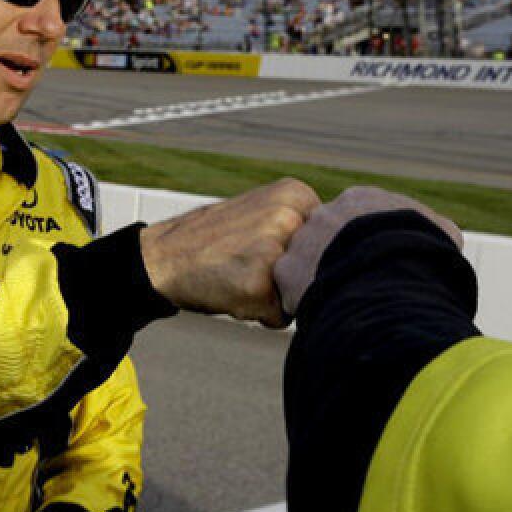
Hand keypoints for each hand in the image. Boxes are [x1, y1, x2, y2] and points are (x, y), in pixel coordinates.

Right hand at [140, 178, 318, 327]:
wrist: (162, 257)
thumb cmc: (217, 242)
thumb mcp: (266, 212)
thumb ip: (305, 227)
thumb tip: (349, 258)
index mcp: (297, 193)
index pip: (328, 242)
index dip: (299, 255)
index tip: (266, 246)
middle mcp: (290, 216)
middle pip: (318, 268)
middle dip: (291, 278)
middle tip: (250, 262)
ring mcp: (274, 250)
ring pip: (301, 293)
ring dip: (276, 297)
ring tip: (241, 276)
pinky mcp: (258, 284)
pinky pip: (280, 317)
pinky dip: (260, 314)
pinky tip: (232, 291)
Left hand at [274, 185, 462, 316]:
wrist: (394, 278)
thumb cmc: (424, 256)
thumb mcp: (441, 235)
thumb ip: (434, 231)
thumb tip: (441, 237)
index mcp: (359, 200)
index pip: (355, 220)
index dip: (364, 244)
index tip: (374, 264)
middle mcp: (324, 214)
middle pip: (325, 238)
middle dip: (336, 260)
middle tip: (354, 285)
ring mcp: (302, 241)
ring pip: (304, 262)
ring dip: (318, 280)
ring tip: (339, 303)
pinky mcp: (287, 272)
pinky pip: (290, 289)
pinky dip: (304, 303)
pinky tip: (324, 315)